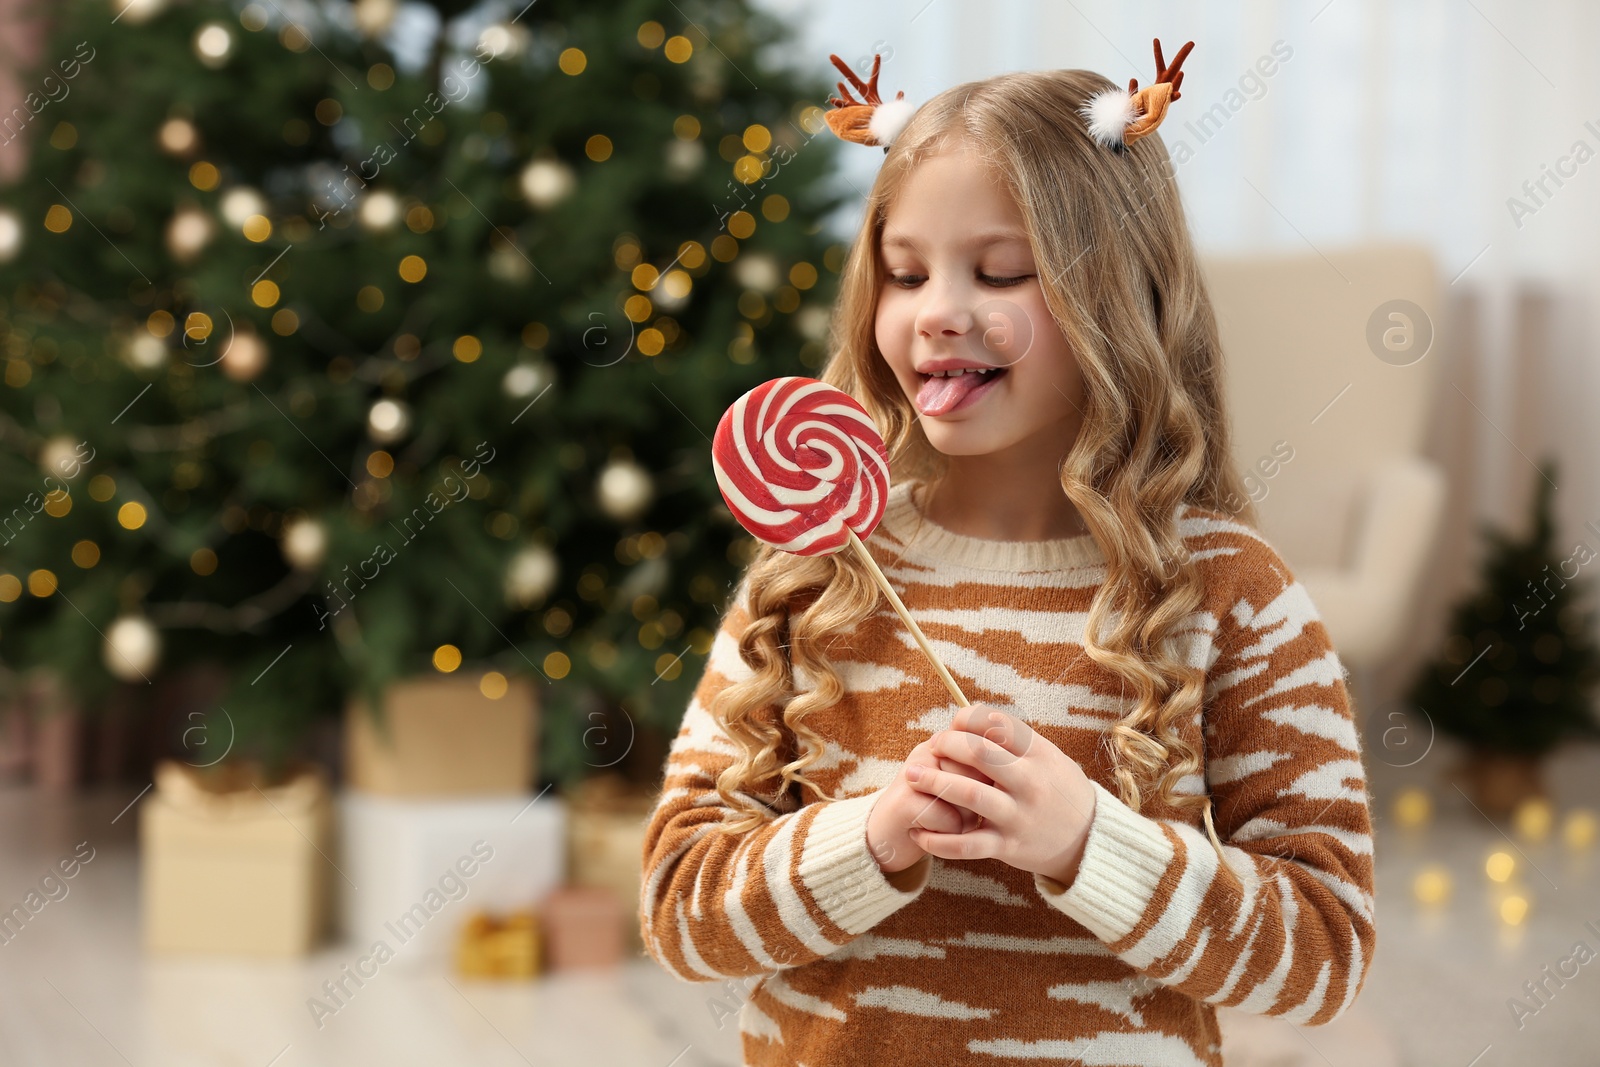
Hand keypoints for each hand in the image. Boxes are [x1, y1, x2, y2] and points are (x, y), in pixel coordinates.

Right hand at [865, 739, 993, 874]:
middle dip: (980, 801)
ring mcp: (914, 774)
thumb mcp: (958, 788)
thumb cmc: (932, 814)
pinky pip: (947, 817)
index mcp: (944, 744)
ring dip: (965, 817)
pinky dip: (948, 834)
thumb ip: (983, 775)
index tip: (976, 794)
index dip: (989, 781)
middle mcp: (928, 752)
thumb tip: (1012, 775)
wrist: (884, 839)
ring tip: (947, 822)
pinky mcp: (904, 802)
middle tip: (959, 813)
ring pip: (966, 793)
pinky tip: (931, 834)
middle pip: (979, 772)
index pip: (987, 750)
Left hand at [902, 704, 1096, 883]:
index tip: (953, 723)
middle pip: (978, 753)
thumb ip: (1016, 741)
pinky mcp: (1008, 846)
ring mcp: (1018, 815)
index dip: (966, 719)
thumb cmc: (1060, 791)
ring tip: (910, 775)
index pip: (996, 724)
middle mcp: (1029, 782)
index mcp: (1039, 754)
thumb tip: (972, 716)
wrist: (1090, 842)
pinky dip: (939, 840)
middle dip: (946, 745)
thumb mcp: (1050, 757)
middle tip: (931, 746)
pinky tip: (919, 832)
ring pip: (969, 794)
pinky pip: (967, 844)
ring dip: (934, 782)